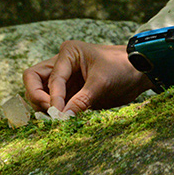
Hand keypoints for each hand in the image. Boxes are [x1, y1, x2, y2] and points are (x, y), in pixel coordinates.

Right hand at [22, 40, 151, 113]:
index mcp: (68, 53)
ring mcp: (64, 79)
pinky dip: (54, 111)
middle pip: (33, 80)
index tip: (59, 115)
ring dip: (44, 106)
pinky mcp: (70, 92)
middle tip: (49, 114)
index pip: (50, 78)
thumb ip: (82, 100)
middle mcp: (61, 64)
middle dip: (37, 97)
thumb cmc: (122, 68)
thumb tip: (63, 118)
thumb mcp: (102, 83)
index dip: (53, 98)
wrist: (140, 72)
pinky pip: (53, 102)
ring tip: (57, 119)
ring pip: (39, 92)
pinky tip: (61, 120)